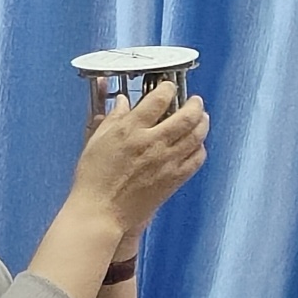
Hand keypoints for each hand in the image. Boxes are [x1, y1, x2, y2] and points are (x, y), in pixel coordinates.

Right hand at [71, 81, 208, 235]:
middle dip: (194, 103)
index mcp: (131, 130)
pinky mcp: (174, 179)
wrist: (101, 211)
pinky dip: (200, 148)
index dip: (167, 88)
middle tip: (194, 101)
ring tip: (201, 118)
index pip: (158, 99)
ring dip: (203, 123)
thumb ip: (112, 119)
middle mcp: (153, 143)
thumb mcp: (96, 141)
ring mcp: (166, 161)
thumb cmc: (94, 179)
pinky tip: (196, 145)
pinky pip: (197, 159)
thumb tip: (122, 103)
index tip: (168, 86)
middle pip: (187, 115)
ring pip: (197, 135)